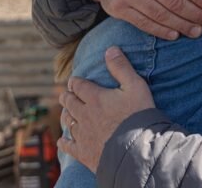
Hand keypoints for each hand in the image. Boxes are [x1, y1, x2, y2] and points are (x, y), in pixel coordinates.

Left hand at [58, 46, 154, 172]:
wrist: (138, 150)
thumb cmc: (139, 116)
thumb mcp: (136, 86)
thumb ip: (121, 67)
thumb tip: (110, 48)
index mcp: (95, 97)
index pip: (78, 85)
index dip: (75, 82)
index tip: (74, 81)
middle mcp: (84, 115)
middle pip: (69, 102)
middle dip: (67, 96)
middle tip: (66, 94)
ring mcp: (83, 134)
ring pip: (68, 121)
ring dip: (66, 114)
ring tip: (67, 112)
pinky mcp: (84, 152)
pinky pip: (68, 146)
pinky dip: (64, 142)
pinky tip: (62, 141)